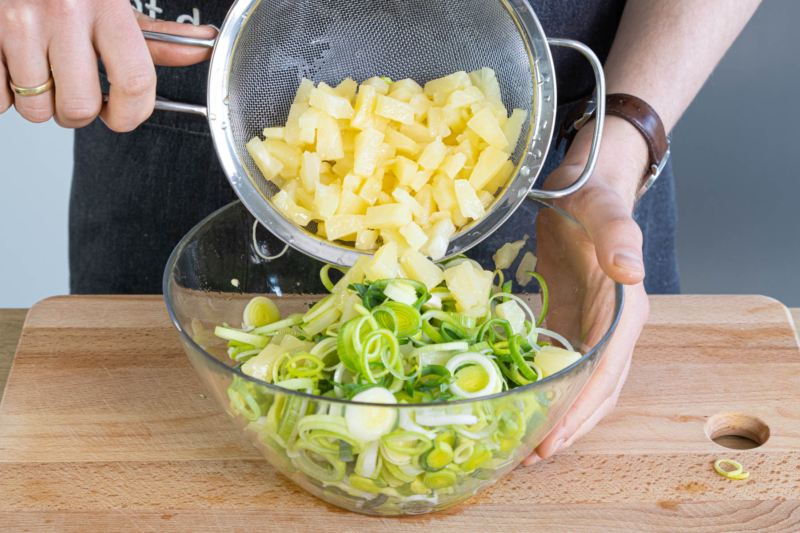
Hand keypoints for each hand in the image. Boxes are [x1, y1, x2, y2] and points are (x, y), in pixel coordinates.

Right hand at [0, 1, 216, 130]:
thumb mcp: (112, 3)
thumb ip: (153, 36)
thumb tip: (201, 49)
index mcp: (104, 5)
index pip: (135, 82)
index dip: (133, 113)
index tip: (124, 115)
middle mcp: (61, 13)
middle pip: (80, 107)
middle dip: (79, 114)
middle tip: (76, 92)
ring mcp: (16, 24)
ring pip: (36, 109)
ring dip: (41, 104)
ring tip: (42, 73)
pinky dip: (5, 94)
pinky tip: (15, 66)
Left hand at [523, 116, 651, 463]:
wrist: (582, 186)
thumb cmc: (594, 197)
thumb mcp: (604, 211)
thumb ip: (620, 238)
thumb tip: (632, 273)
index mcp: (625, 310)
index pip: (606, 370)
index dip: (581, 407)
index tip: (553, 437)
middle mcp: (612, 327)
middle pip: (598, 390)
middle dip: (570, 425)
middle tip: (534, 455)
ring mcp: (591, 327)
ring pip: (582, 384)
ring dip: (560, 415)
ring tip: (528, 445)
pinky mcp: (569, 320)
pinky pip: (562, 364)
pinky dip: (547, 389)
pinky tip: (522, 401)